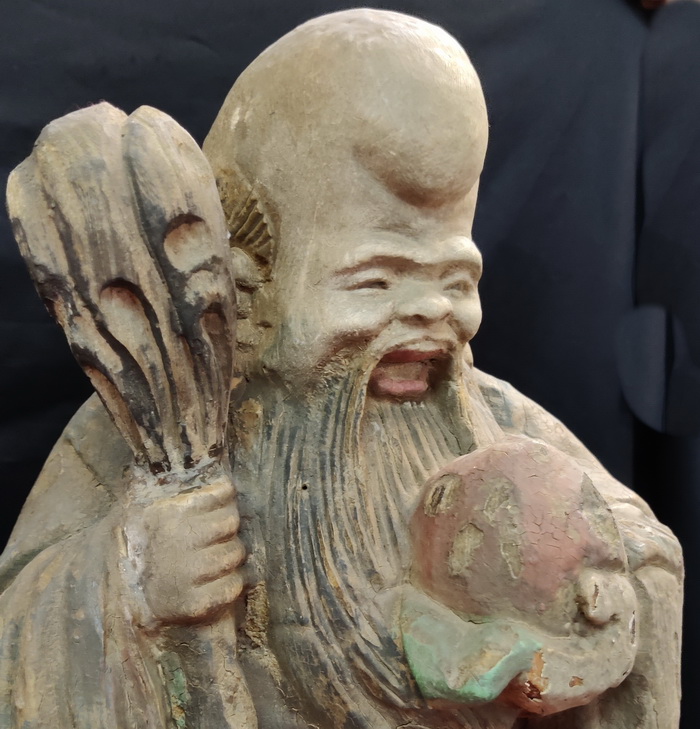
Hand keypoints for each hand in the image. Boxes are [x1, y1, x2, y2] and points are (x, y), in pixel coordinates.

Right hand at [122, 475, 244, 626]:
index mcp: (166, 513)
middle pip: (231, 522)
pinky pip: (234, 584)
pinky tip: (214, 582)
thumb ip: (183, 496)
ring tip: (212, 561)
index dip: (224, 501)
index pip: (221, 493)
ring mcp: (187, 573)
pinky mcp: (195, 604)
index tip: (219, 508)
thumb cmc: (145, 552)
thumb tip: (224, 483)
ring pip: (236, 553)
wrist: (124, 607)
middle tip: (214, 540)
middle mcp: (177, 540)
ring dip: (229, 557)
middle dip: (227, 530)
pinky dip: (231, 583)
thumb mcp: (151, 516)